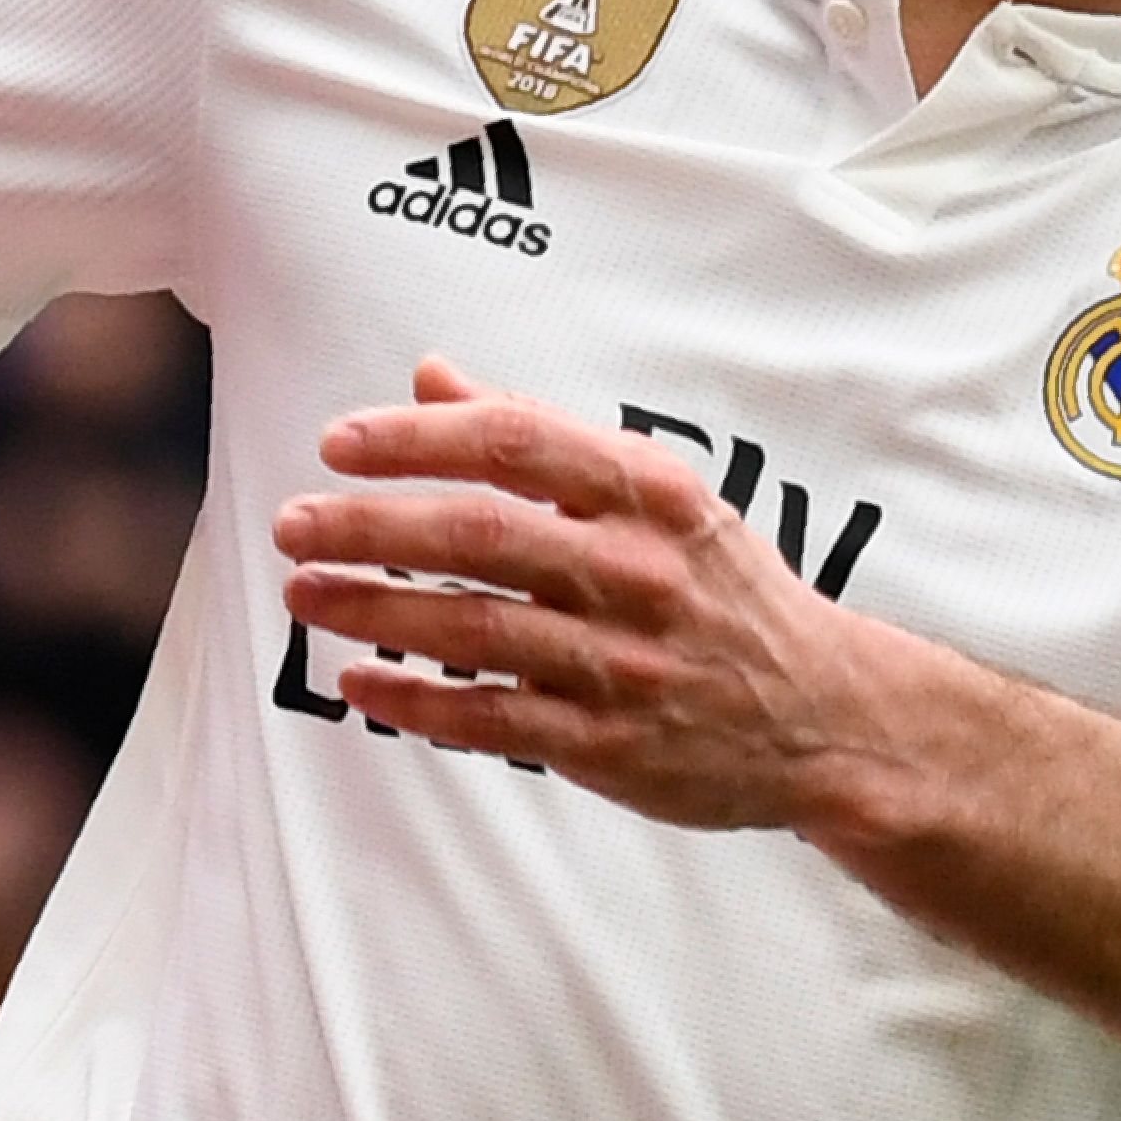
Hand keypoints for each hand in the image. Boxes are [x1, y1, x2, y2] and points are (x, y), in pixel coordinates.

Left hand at [271, 358, 893, 831]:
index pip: (516, 443)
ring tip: (302, 592)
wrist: (827, 715)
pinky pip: (492, 719)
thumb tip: (432, 375)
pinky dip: (415, 700)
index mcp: (651, 494)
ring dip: (372, 609)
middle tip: (293, 520)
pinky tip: (357, 681)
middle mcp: (639, 572)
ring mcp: (624, 663)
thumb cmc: (722, 589)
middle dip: (370, 525)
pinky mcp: (611, 745)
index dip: (417, 437)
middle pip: (479, 535)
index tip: (339, 442)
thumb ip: (542, 435)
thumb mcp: (659, 494)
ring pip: (473, 630)